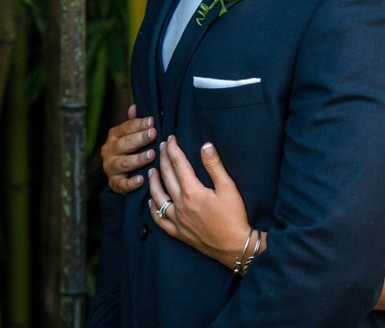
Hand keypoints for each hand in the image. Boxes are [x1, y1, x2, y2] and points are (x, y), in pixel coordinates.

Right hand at [100, 103, 156, 193]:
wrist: (120, 174)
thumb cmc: (130, 149)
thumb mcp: (131, 134)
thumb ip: (133, 123)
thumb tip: (135, 106)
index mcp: (114, 136)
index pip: (126, 128)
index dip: (139, 124)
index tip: (152, 121)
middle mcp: (110, 151)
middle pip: (125, 144)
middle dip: (140, 139)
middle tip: (153, 134)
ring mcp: (110, 167)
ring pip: (123, 163)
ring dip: (138, 159)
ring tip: (151, 155)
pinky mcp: (114, 183)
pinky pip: (121, 184)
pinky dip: (130, 183)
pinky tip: (141, 179)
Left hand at [147, 135, 254, 267]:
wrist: (234, 246)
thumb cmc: (234, 216)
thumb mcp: (228, 187)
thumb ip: (214, 166)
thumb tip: (205, 146)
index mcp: (192, 191)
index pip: (178, 164)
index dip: (173, 149)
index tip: (171, 138)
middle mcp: (180, 204)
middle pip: (166, 177)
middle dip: (163, 159)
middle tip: (162, 147)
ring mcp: (177, 219)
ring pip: (158, 197)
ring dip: (153, 181)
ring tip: (152, 170)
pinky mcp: (178, 232)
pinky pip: (159, 219)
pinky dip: (152, 209)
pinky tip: (150, 202)